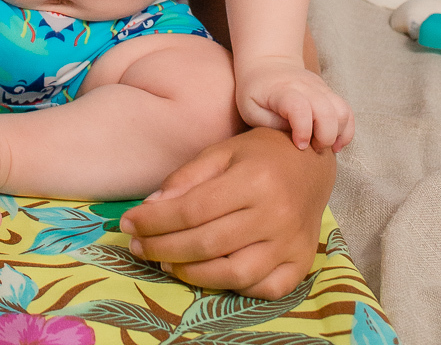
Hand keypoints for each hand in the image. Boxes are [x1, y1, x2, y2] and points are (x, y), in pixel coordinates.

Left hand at [120, 126, 335, 297]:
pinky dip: (231, 286)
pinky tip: (207, 273)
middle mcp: (275, 214)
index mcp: (254, 179)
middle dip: (163, 247)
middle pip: (208, 243)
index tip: (129, 222)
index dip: (155, 220)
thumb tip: (150, 208)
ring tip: (166, 261)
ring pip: (233, 273)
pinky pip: (262, 288)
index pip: (193, 209)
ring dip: (191, 273)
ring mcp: (290, 243)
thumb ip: (187, 178)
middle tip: (138, 246)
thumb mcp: (222, 151)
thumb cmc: (261, 153)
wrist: (311, 162)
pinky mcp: (301, 263)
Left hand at [237, 59, 353, 151]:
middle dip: (324, 138)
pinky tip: (335, 143)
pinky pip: (346, 111)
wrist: (267, 63)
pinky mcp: (328, 92)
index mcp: (282, 90)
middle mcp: (305, 86)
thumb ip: (270, 125)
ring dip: (338, 134)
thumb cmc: (255, 92)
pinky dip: (346, 130)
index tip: (300, 145)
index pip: (299, 107)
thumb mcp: (251, 110)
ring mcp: (320, 87)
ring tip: (323, 146)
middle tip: (312, 149)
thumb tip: (295, 138)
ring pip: (342, 110)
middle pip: (327, 112)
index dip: (303, 130)